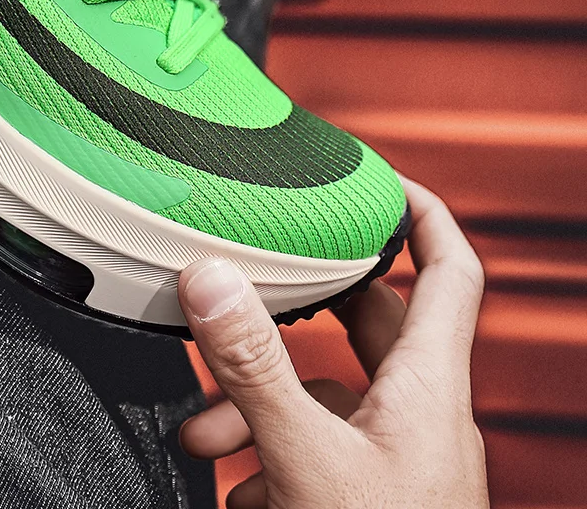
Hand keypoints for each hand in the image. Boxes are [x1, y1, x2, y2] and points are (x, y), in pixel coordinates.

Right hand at [178, 178, 487, 508]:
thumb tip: (210, 275)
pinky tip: (233, 486)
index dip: (421, 211)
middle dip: (301, 302)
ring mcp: (395, 462)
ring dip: (260, 400)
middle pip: (368, 324)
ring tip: (202, 431)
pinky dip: (268, 454)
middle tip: (255, 277)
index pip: (449, 269)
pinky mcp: (367, 496)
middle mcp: (418, 416)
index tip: (374, 174)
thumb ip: (254, 368)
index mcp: (427, 387)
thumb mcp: (307, 460)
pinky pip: (316, 450)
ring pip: (327, 395)